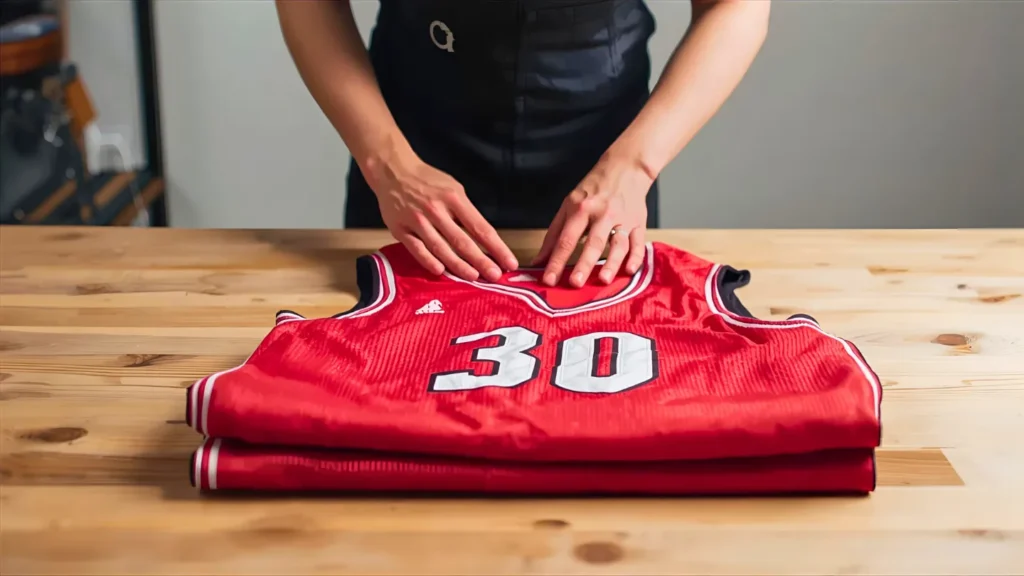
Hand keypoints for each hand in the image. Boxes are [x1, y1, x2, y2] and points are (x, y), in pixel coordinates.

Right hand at [364, 148, 517, 281]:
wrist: (393, 171)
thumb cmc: (428, 181)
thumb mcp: (453, 188)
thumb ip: (466, 211)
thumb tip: (483, 237)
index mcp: (454, 198)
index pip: (480, 227)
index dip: (497, 247)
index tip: (509, 262)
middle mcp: (436, 210)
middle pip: (462, 241)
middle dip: (481, 260)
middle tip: (495, 276)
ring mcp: (417, 221)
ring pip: (440, 248)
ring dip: (458, 265)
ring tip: (473, 277)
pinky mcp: (400, 229)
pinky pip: (417, 249)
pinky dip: (428, 261)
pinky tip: (440, 271)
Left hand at [532, 154, 652, 286]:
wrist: (626, 167)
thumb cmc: (593, 189)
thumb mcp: (568, 205)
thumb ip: (554, 234)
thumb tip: (539, 260)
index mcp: (580, 208)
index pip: (566, 239)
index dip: (557, 261)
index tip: (549, 280)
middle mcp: (602, 213)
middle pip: (592, 242)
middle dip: (583, 264)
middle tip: (575, 284)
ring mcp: (622, 218)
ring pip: (618, 244)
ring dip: (611, 263)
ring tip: (603, 280)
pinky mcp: (639, 222)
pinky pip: (638, 242)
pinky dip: (635, 256)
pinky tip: (630, 270)